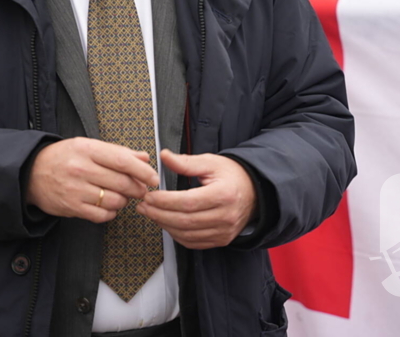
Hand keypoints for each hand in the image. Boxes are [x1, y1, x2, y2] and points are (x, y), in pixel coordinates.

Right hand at [26, 137, 158, 223]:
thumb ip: (117, 152)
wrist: (31, 173)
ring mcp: (75, 189)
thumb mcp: (88, 146)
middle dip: (137, 188)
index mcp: (87, 149)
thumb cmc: (63, 157)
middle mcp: (81, 168)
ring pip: (115, 200)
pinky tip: (108, 204)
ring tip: (119, 195)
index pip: (123, 161)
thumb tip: (144, 157)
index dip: (143, 171)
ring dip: (123, 201)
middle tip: (140, 189)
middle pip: (122, 182)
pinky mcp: (72, 207)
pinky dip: (111, 212)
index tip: (154, 178)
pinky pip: (102, 215)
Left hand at [136, 149, 255, 249]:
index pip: (187, 202)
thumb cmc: (232, 175)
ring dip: (164, 225)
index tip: (149, 196)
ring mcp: (224, 231)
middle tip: (143, 206)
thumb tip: (164, 156)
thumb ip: (186, 162)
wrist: (255, 191)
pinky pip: (193, 242)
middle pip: (185, 221)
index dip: (165, 201)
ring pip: (187, 235)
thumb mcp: (210, 162)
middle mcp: (225, 216)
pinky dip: (176, 235)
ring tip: (150, 213)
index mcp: (223, 194)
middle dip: (159, 214)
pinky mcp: (221, 240)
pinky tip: (166, 223)